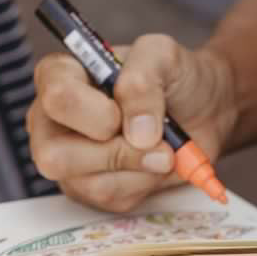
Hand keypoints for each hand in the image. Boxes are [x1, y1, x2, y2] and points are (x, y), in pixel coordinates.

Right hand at [28, 34, 237, 211]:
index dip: (93, 111)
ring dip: (139, 166)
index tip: (122, 110)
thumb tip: (137, 133)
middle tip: (153, 137)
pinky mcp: (88, 189)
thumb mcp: (164, 56)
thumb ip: (143, 80)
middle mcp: (54, 120)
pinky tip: (155, 160)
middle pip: (55, 155)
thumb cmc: (174, 75)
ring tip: (161, 144)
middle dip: (115, 151)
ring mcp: (68, 158)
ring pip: (89, 184)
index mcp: (62, 75)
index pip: (56, 98)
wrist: (202, 107)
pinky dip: (145, 181)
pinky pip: (111, 199)